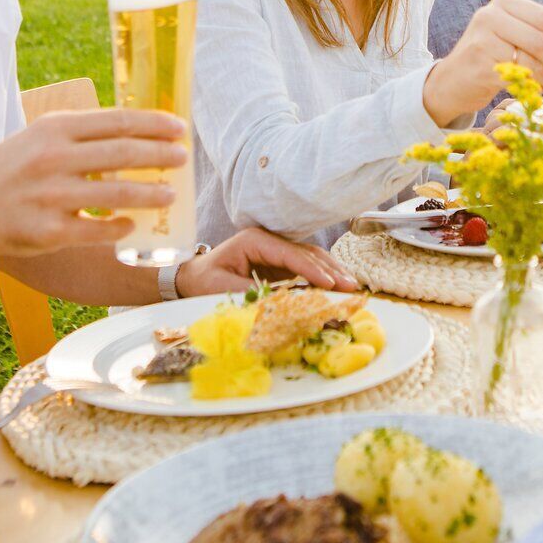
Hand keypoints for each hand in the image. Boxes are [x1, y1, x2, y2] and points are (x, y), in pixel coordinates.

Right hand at [0, 109, 186, 258]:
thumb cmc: (10, 170)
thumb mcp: (39, 137)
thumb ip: (81, 132)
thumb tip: (136, 131)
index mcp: (55, 129)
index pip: (118, 121)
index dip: (154, 124)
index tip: (179, 128)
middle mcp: (54, 158)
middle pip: (124, 153)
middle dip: (161, 155)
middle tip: (184, 158)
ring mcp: (53, 196)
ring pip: (118, 193)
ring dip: (152, 193)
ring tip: (172, 194)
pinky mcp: (50, 231)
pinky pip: (99, 229)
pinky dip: (121, 226)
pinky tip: (134, 224)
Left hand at [175, 227, 360, 294]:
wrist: (190, 277)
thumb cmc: (203, 280)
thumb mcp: (222, 288)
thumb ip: (252, 292)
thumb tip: (280, 302)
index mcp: (254, 240)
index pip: (290, 254)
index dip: (312, 269)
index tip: (330, 284)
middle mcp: (268, 240)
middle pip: (306, 252)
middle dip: (330, 269)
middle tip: (351, 286)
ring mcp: (275, 250)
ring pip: (310, 257)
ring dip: (331, 271)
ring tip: (351, 286)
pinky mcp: (278, 262)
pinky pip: (305, 267)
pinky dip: (322, 276)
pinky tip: (337, 285)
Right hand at [424, 0, 542, 123]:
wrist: (451, 82)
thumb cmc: (488, 57)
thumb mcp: (516, 36)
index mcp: (504, 4)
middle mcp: (490, 15)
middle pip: (542, 36)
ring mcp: (483, 38)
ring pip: (533, 56)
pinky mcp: (480, 62)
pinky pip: (520, 73)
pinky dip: (535, 84)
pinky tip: (538, 90)